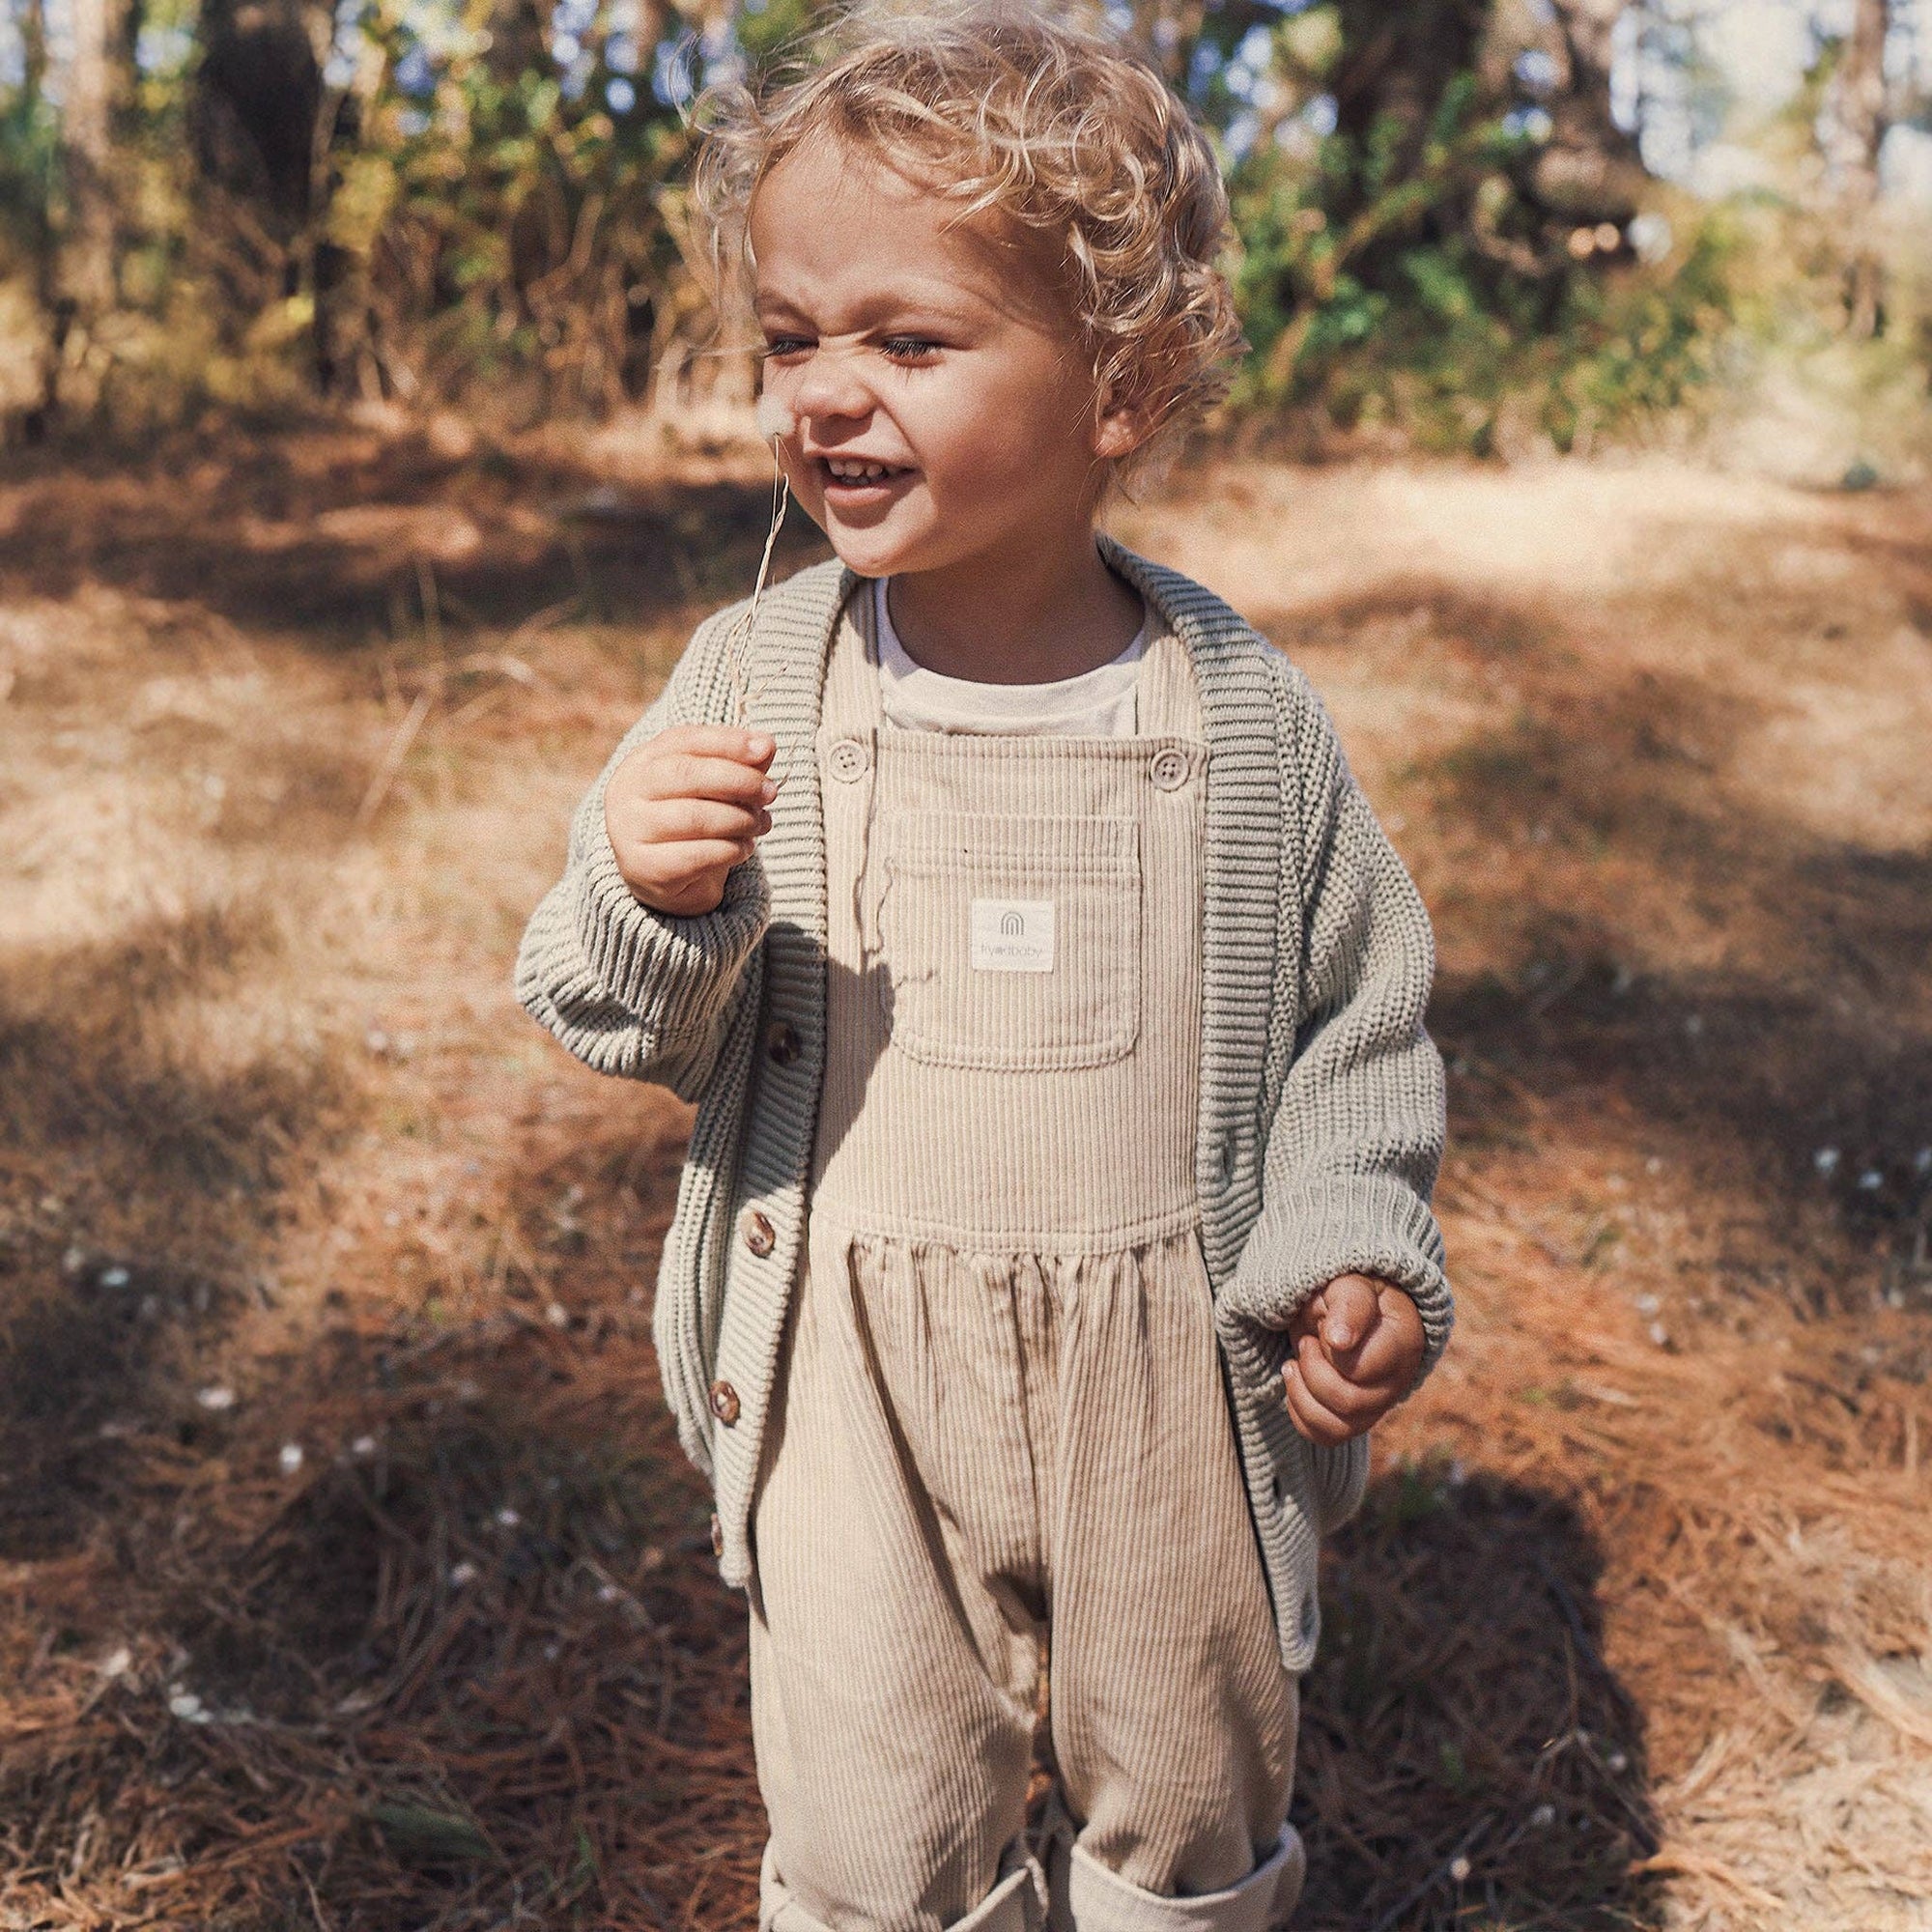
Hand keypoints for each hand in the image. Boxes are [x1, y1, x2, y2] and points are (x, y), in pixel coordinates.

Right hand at [605, 725, 775, 915]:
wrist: (657, 874)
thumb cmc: (688, 817)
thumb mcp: (709, 786)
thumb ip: (737, 763)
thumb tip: (767, 745)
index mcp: (643, 761)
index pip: (684, 739)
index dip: (728, 741)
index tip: (765, 748)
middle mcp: (629, 791)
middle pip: (687, 775)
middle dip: (738, 781)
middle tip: (770, 792)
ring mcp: (632, 830)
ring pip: (695, 817)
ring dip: (740, 819)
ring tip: (760, 824)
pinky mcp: (646, 868)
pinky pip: (697, 856)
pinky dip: (730, 850)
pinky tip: (744, 848)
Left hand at [1281, 1274, 1424, 1445]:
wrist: (1347, 1307)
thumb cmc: (1352, 1291)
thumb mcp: (1351, 1282)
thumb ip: (1349, 1305)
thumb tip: (1339, 1341)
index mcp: (1404, 1341)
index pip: (1362, 1367)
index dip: (1331, 1348)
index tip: (1323, 1326)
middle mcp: (1398, 1381)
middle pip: (1349, 1402)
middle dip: (1313, 1370)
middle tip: (1306, 1341)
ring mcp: (1378, 1405)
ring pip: (1337, 1427)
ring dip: (1301, 1393)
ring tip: (1294, 1363)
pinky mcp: (1356, 1419)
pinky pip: (1325, 1436)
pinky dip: (1299, 1413)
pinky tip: (1295, 1381)